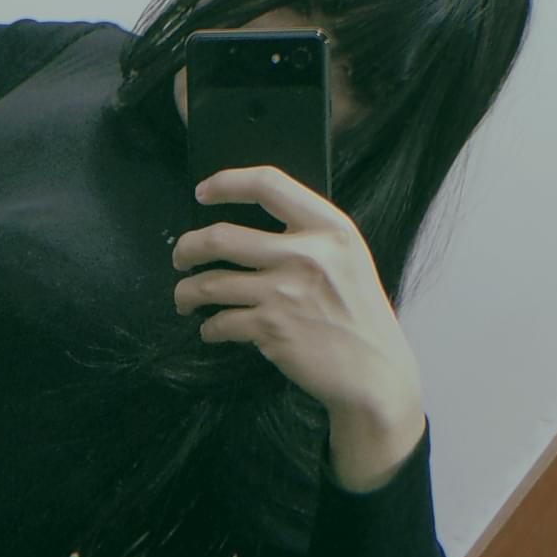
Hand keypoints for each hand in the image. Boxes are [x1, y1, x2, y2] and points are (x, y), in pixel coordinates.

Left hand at [171, 166, 423, 427]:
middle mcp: (306, 255)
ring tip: (185, 297)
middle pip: (221, 237)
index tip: (202, 192)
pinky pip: (220, 322)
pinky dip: (209, 328)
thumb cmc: (360, 316)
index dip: (226, 183)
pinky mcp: (271, 329)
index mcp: (329, 229)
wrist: (375, 373)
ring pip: (210, 283)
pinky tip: (212, 329)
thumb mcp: (348, 258)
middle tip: (181, 256)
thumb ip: (310, 236)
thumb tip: (250, 225)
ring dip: (187, 292)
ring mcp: (286, 293)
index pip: (268, 184)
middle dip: (187, 247)